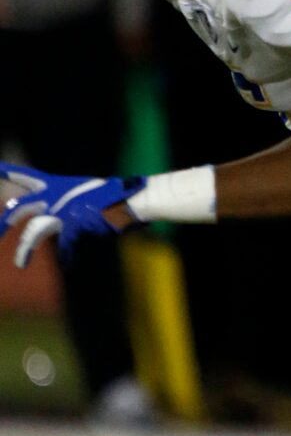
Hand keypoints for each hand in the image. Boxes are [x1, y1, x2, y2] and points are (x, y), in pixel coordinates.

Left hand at [0, 166, 140, 267]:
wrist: (133, 200)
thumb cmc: (112, 200)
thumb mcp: (81, 198)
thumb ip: (61, 208)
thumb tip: (45, 223)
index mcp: (58, 185)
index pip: (27, 176)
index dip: (9, 171)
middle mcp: (57, 194)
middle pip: (20, 206)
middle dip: (2, 222)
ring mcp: (65, 207)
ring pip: (34, 230)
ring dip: (24, 249)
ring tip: (19, 265)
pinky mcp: (74, 221)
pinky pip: (63, 245)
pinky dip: (66, 256)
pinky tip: (67, 264)